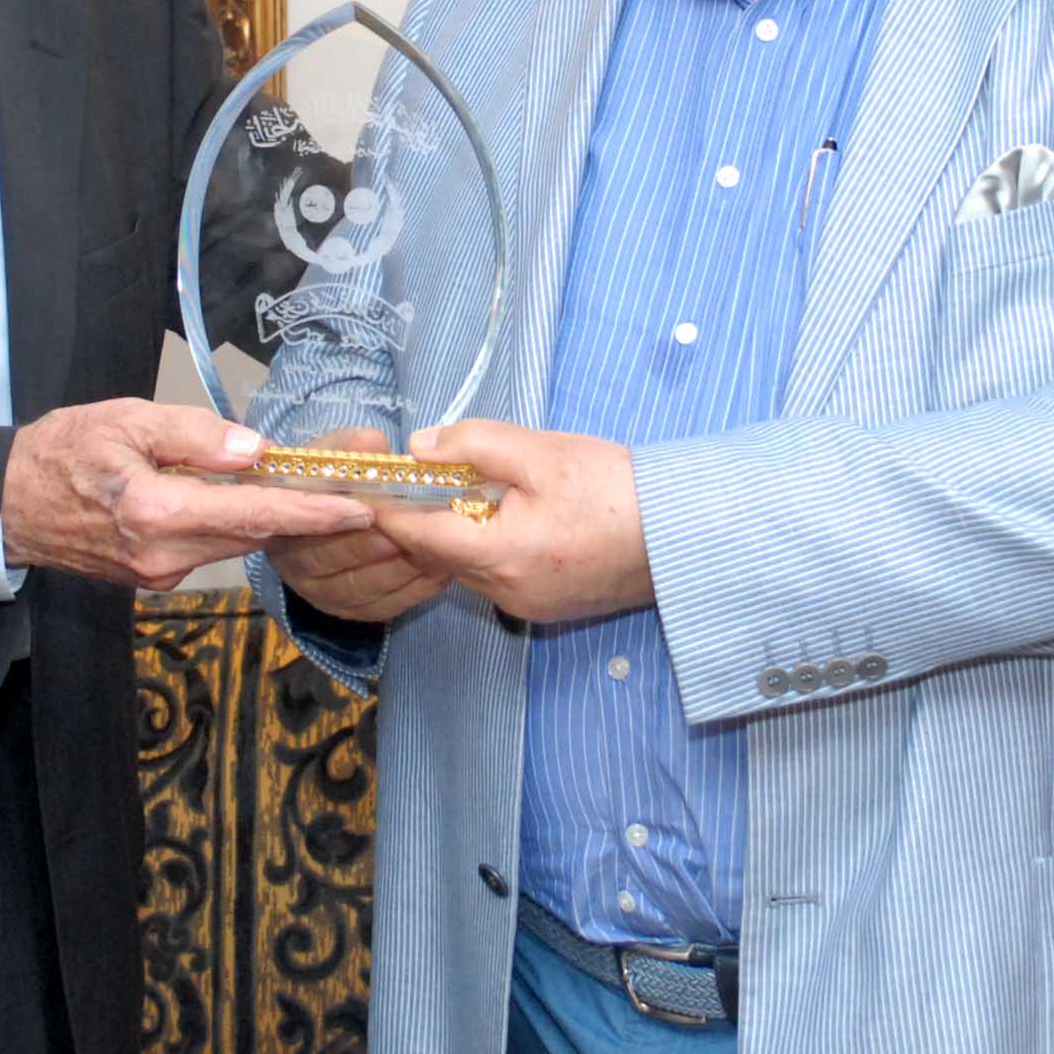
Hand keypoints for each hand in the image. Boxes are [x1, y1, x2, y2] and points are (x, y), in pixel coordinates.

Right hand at [1, 399, 373, 591]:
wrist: (8, 505)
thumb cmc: (61, 451)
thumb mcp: (125, 420)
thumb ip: (194, 435)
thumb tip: (255, 451)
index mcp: (154, 513)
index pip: (252, 514)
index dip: (311, 512)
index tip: (359, 508)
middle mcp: (163, 555)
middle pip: (254, 535)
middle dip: (307, 516)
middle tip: (357, 490)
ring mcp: (159, 573)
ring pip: (236, 544)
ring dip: (276, 522)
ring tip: (318, 492)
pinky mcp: (154, 576)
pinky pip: (211, 548)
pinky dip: (239, 526)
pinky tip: (254, 501)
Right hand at [263, 429, 450, 623]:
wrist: (342, 510)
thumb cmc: (335, 478)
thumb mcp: (335, 455)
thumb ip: (349, 449)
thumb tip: (372, 441)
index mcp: (282, 523)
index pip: (301, 526)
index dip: (334, 519)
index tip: (369, 509)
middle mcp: (296, 566)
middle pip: (331, 563)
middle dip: (370, 548)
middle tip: (405, 532)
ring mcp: (325, 594)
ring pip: (361, 589)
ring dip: (398, 570)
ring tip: (432, 548)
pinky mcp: (355, 611)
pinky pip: (384, 606)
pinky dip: (414, 590)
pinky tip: (440, 569)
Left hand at [382, 420, 653, 624]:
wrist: (685, 533)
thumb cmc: (617, 489)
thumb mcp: (543, 452)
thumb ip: (475, 445)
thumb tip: (421, 447)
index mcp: (500, 556)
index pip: (420, 535)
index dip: (389, 508)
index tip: (368, 484)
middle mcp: (507, 593)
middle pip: (441, 555)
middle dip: (424, 518)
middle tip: (414, 477)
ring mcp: (529, 606)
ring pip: (469, 568)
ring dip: (459, 533)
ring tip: (465, 489)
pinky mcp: (550, 607)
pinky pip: (499, 577)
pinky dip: (489, 548)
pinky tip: (506, 516)